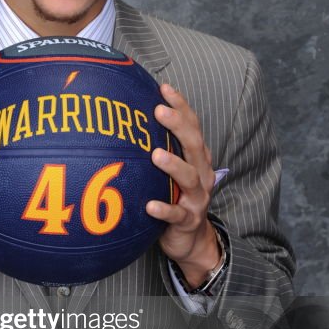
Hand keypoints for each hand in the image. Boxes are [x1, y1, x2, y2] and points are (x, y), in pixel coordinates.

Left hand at [146, 83, 220, 288]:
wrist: (190, 240)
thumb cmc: (174, 198)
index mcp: (197, 159)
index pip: (193, 126)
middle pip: (195, 146)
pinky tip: (149, 205)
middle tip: (159, 111)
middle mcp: (202, 175)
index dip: (181, 106)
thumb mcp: (170, 172)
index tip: (163, 88)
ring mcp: (196, 199)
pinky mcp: (187, 221)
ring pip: (190, 178)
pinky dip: (164, 209)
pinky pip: (176, 214)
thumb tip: (127, 121)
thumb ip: (158, 148)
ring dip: (174, 165)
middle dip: (178, 126)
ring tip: (155, 154)